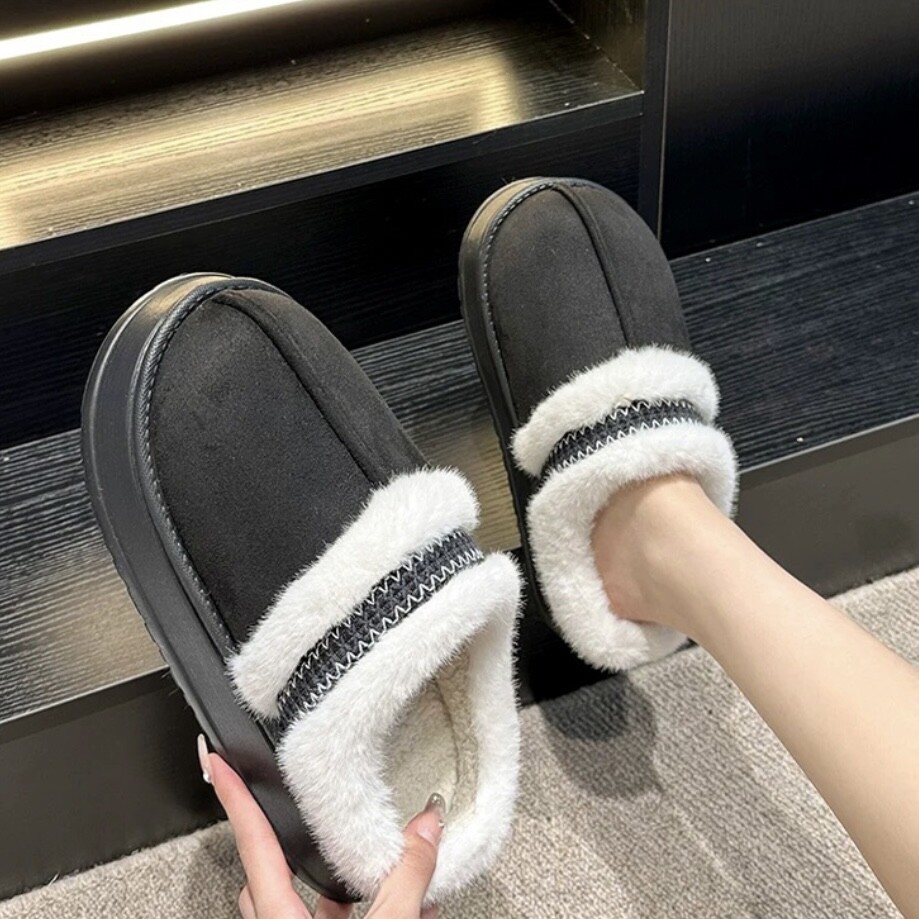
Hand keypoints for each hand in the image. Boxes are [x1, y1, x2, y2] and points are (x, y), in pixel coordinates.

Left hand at [198, 736, 442, 918]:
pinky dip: (358, 906)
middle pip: (268, 872)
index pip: (252, 843)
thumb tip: (427, 826)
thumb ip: (405, 877)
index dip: (233, 798)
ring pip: (300, 901)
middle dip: (282, 836)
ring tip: (370, 856)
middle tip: (289, 801)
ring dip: (334, 879)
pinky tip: (401, 901)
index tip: (216, 763)